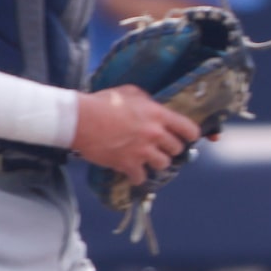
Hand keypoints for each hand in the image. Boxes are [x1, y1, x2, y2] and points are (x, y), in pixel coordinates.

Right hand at [72, 84, 200, 186]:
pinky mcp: (128, 165)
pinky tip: (132, 171)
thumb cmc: (102, 102)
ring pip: (163, 164)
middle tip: (161, 147)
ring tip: (147, 159)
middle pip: (177, 149)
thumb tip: (153, 105)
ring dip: (156, 162)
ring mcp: (142, 151)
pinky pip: (142, 178)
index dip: (190, 135)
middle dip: (170, 148)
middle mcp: (154, 134)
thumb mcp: (130, 92)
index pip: (188, 129)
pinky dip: (137, 176)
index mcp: (158, 115)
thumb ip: (147, 100)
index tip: (188, 137)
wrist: (80, 120)